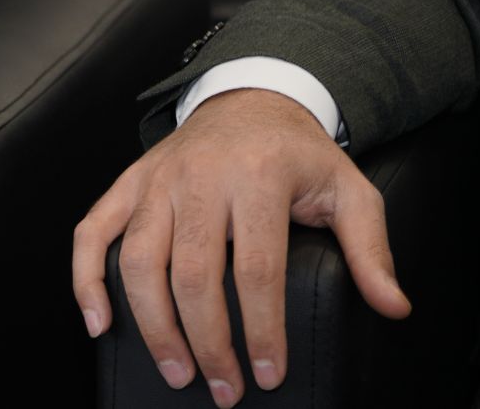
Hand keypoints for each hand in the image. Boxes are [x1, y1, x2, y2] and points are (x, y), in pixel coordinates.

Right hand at [72, 89, 408, 404]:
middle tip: (223, 390)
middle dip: (207, 342)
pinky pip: (92, 231)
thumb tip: (392, 306)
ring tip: (177, 371)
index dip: (261, 329)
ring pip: (139, 260)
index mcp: (257, 177)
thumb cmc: (299, 154)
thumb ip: (371, 249)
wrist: (249, 99)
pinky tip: (99, 322)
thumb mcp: (350, 191)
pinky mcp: (128, 183)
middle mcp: (198, 176)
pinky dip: (86, 279)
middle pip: (193, 273)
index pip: (257, 268)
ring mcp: (156, 180)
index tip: (268, 373)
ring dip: (153, 325)